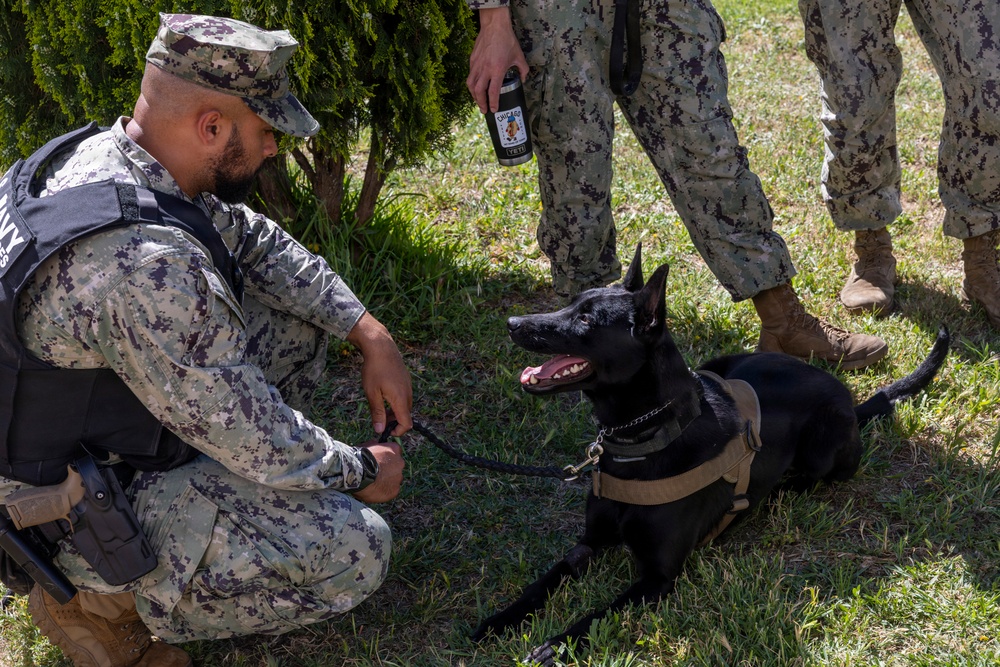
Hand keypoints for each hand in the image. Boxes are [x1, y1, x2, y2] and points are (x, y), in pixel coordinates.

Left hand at [346, 312, 412, 436]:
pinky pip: (404, 395)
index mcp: (401, 399)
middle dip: (394, 421)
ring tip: (379, 405)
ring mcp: (408, 385)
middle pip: (406, 415)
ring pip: (405, 405)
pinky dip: (396, 400)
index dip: (398, 431)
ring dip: (395, 410)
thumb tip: (380, 430)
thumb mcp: (372, 393)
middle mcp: (408, 393)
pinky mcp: (406, 379)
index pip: (407, 423)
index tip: (386, 431)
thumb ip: (377, 412)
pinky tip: (383, 392)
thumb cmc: (374, 369)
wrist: (380, 346)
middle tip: (379, 418)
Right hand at [352, 441, 404, 503]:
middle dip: (388, 470)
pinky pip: (391, 491)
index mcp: (394, 449)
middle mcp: (400, 463)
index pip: (395, 452)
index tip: (380, 461)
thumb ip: (375, 445)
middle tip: (376, 473)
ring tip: (373, 483)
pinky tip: (374, 491)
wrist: (358, 473)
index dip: (387, 458)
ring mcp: (398, 478)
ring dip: (386, 481)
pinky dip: (384, 492)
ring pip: (394, 480)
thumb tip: (376, 443)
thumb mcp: (367, 445)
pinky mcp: (394, 491)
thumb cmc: (360, 458)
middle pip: (396, 467)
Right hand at [467, 7, 529, 112]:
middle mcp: (485, 69)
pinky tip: (476, 86)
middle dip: (481, 103)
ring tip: (478, 100)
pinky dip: (472, 84)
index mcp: (497, 70)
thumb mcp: (519, 56)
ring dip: (474, 95)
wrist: (495, 25)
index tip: (493, 110)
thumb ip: (523, 70)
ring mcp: (477, 64)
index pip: (493, 92)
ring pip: (471, 85)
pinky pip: (470, 75)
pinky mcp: (472, 59)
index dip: (493, 103)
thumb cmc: (507, 40)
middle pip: (479, 91)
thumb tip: (523, 79)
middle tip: (484, 109)